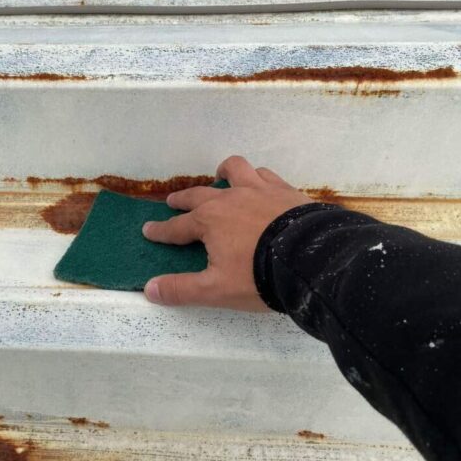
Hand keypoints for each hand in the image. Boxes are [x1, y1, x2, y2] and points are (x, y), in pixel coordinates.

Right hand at [142, 156, 312, 310]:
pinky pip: (265, 174)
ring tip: (220, 177)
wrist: (311, 259)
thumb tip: (149, 289)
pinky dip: (257, 177)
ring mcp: (258, 190)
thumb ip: (182, 289)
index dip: (161, 231)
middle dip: (183, 200)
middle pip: (199, 195)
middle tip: (173, 202)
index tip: (148, 230)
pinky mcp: (284, 190)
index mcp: (209, 221)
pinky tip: (260, 184)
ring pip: (235, 171)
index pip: (177, 227)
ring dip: (223, 173)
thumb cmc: (258, 276)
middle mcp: (229, 199)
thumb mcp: (215, 289)